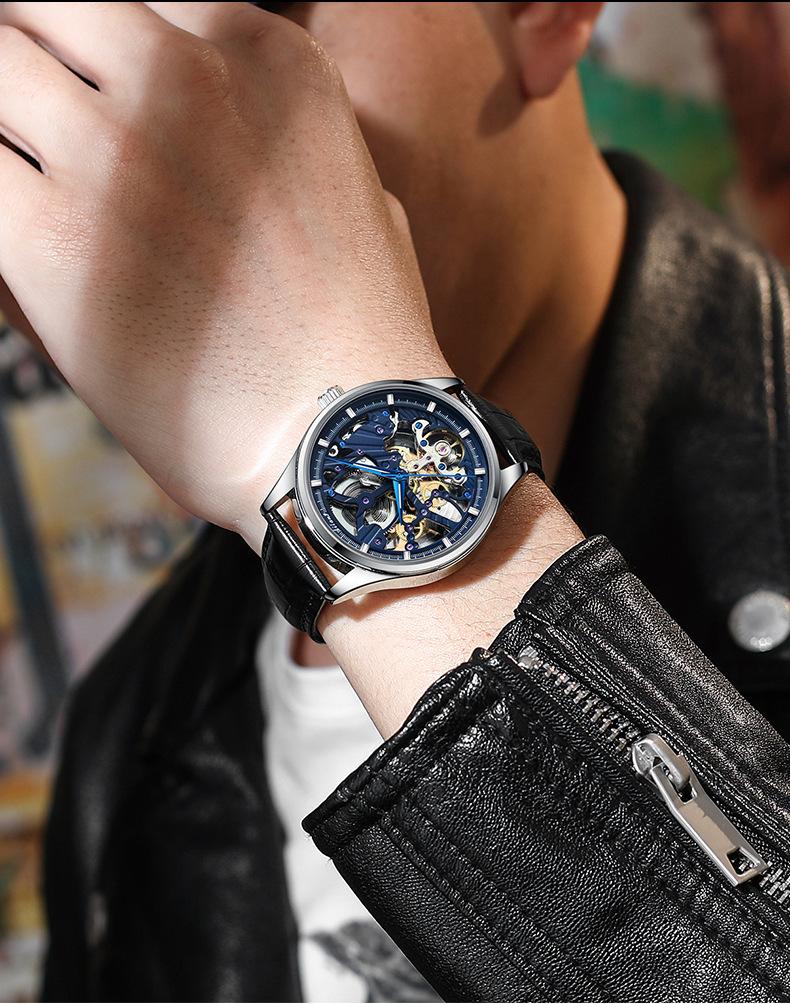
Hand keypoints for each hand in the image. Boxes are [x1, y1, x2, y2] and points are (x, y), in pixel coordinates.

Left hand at [0, 2, 448, 548]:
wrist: (344, 437)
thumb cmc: (361, 337)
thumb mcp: (362, 198)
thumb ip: (287, 145)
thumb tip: (243, 152)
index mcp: (265, 59)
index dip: (93, 50)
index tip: (83, 89)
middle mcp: (186, 80)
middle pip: (42, 10)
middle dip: (26, 59)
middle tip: (33, 126)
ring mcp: (113, 150)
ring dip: (2, 132)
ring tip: (34, 196)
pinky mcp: (49, 237)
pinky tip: (20, 249)